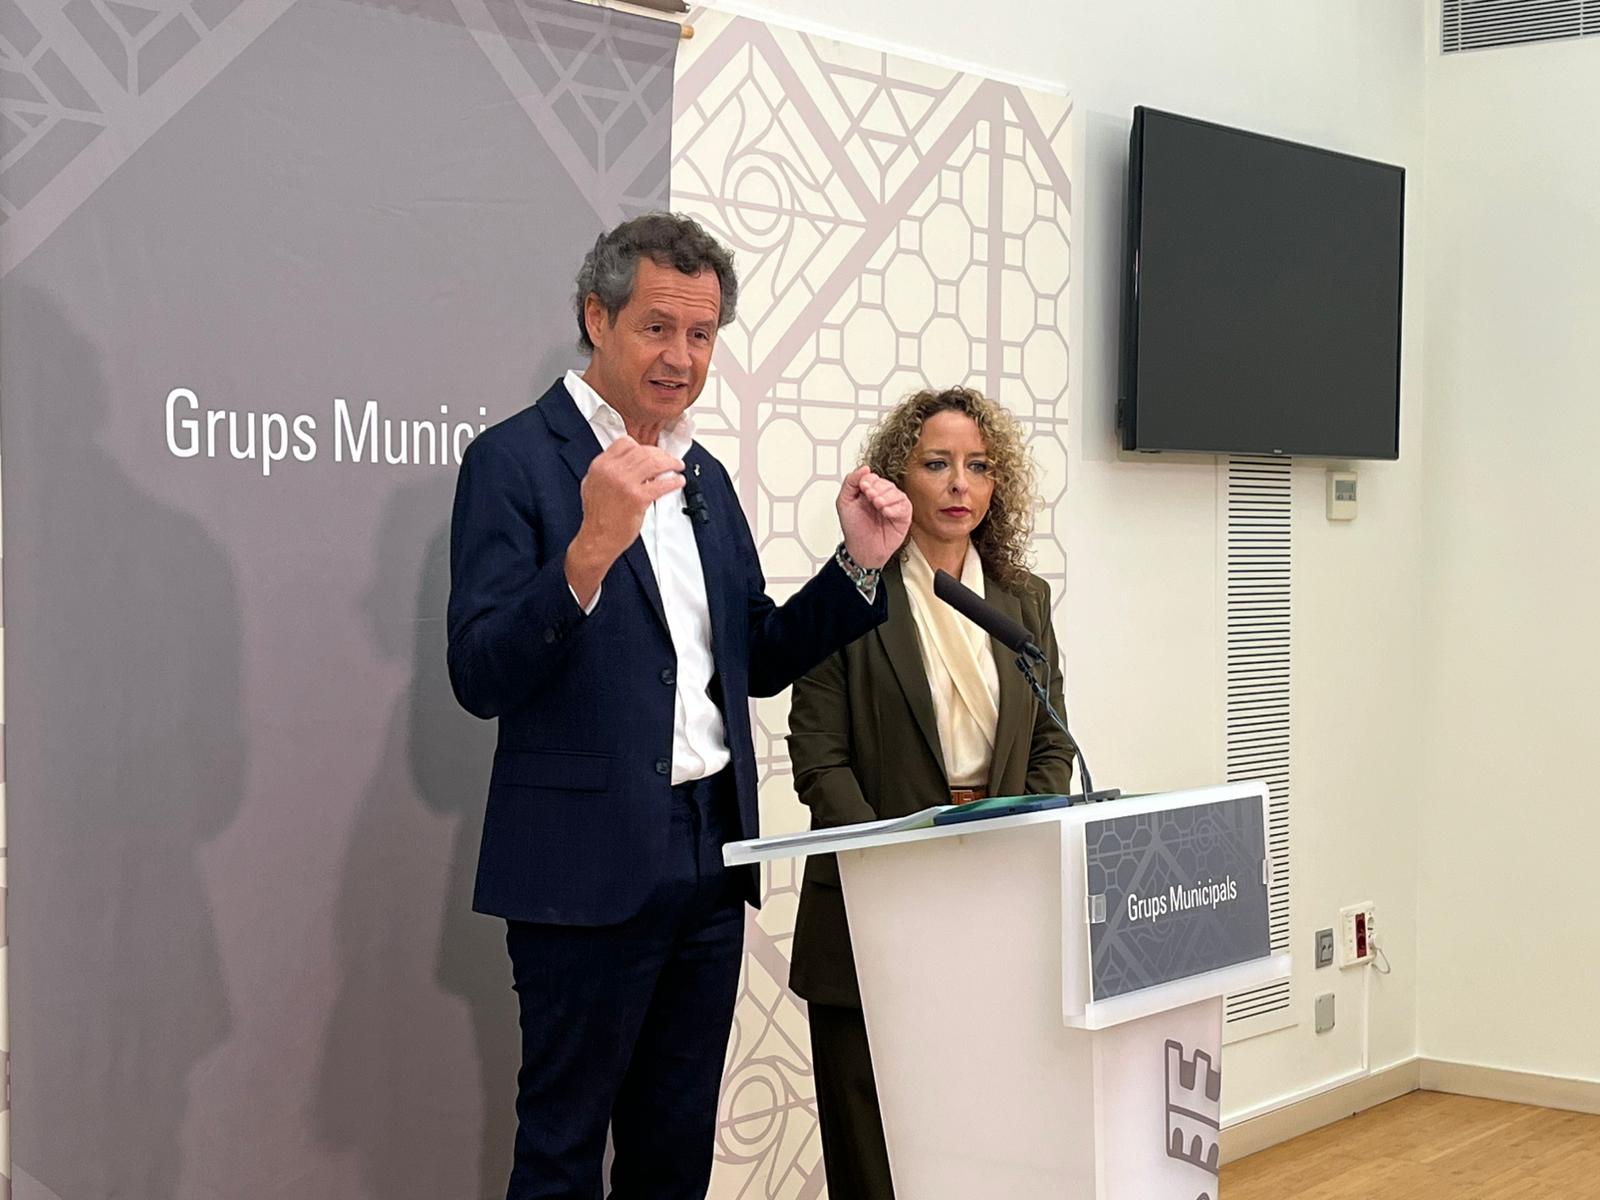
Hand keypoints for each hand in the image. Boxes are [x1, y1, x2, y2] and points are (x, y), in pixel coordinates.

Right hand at [566, 436, 683, 604]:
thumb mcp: (593, 484)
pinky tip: (677, 481)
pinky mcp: (638, 498)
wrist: (598, 538)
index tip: (651, 451)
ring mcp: (625, 483)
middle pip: (643, 451)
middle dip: (660, 454)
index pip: (625, 443)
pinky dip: (673, 481)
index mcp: (600, 465)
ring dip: (670, 463)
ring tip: (677, 467)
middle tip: (669, 459)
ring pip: (654, 463)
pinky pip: (661, 484)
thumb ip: (608, 470)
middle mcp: (612, 471)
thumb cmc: (598, 516)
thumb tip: (627, 462)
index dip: (641, 446)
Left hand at [836, 465, 910, 569]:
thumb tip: (864, 468)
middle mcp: (882, 497)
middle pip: (886, 483)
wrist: (861, 550)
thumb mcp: (844, 502)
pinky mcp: (903, 517)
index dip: (869, 481)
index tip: (863, 489)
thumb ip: (850, 482)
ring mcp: (893, 506)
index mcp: (868, 492)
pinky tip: (886, 513)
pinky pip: (905, 506)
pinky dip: (895, 508)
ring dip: (887, 498)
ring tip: (877, 506)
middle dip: (878, 489)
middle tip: (870, 498)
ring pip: (897, 493)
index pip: (873, 477)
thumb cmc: (854, 529)